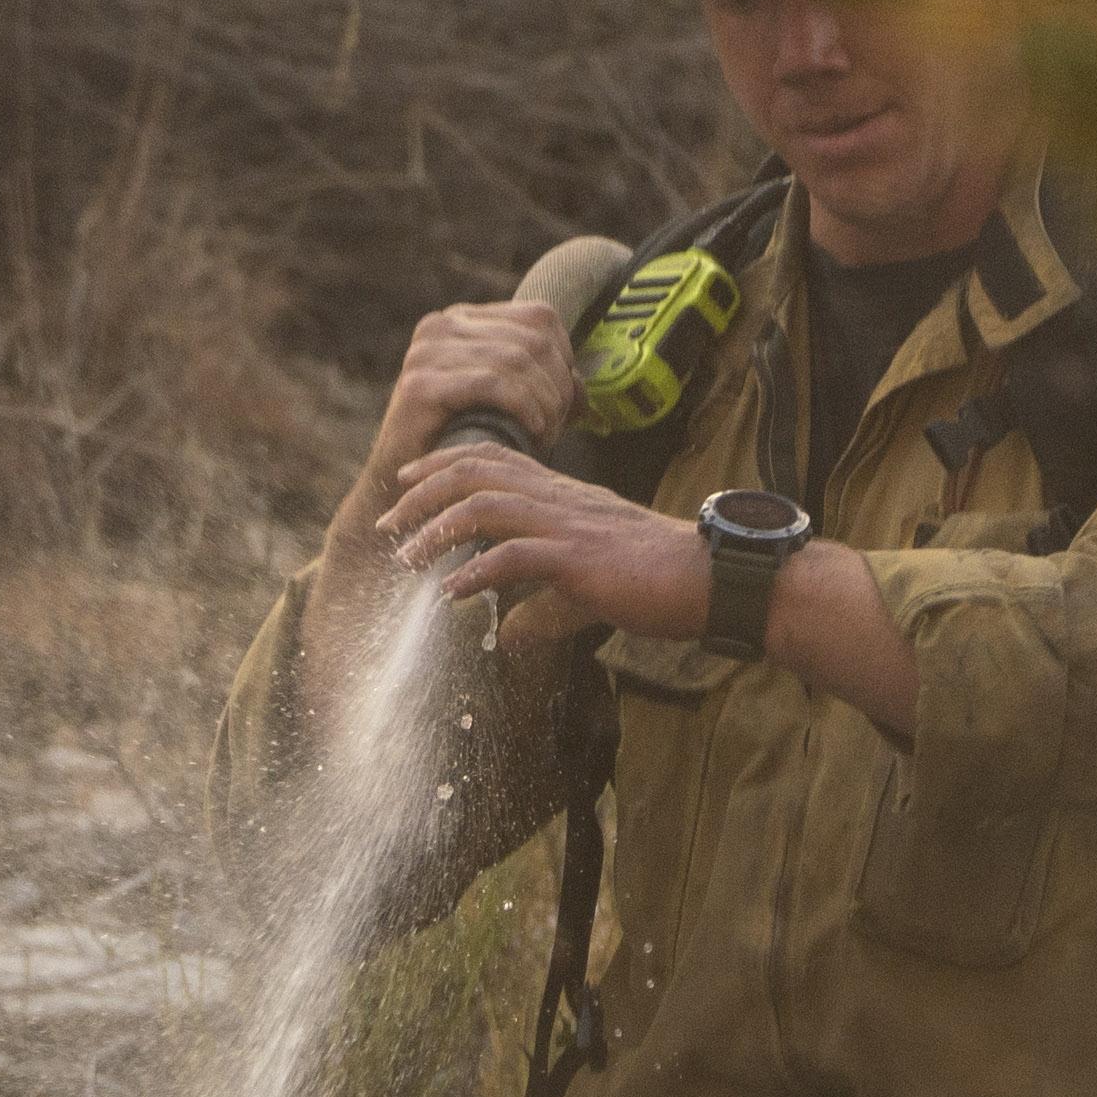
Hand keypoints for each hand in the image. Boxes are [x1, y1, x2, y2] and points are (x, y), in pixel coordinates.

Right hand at [337, 288, 588, 526]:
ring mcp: (426, 351)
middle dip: (556, 386)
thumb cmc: (462, 446)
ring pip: (516, 360)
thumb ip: (543, 387)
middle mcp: (441, 325)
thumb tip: (582, 390)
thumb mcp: (509, 406)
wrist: (407, 490)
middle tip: (558, 426)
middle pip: (532, 340)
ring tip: (545, 433)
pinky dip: (522, 405)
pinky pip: (491, 382)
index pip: (539, 317)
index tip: (564, 403)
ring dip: (543, 401)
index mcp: (464, 319)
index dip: (565, 359)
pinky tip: (533, 430)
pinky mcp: (420, 384)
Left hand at [376, 432, 706, 652]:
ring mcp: (569, 525)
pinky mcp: (581, 560)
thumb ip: (542, 609)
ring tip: (406, 557)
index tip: (406, 481)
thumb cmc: (655, 583)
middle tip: (388, 522)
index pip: (492, 460)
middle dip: (423, 492)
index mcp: (561, 495)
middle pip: (477, 472)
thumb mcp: (585, 594)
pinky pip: (517, 557)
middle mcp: (559, 499)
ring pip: (487, 506)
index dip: (443, 464)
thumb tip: (508, 637)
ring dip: (437, 529)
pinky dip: (476, 573)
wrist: (708, 579)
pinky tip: (451, 593)